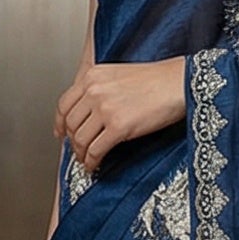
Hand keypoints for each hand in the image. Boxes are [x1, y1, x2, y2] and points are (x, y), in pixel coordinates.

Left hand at [54, 56, 185, 171]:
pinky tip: (95, 165)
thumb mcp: (119, 74)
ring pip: (80, 139)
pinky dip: (92, 161)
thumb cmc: (157, 80)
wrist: (178, 84)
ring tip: (87, 160)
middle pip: (70, 123)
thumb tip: (89, 112)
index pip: (64, 103)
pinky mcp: (118, 127)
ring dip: (81, 154)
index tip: (61, 133)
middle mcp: (94, 91)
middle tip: (77, 151)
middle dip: (72, 141)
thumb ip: (100, 88)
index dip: (60, 123)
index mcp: (93, 76)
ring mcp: (105, 109)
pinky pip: (96, 150)